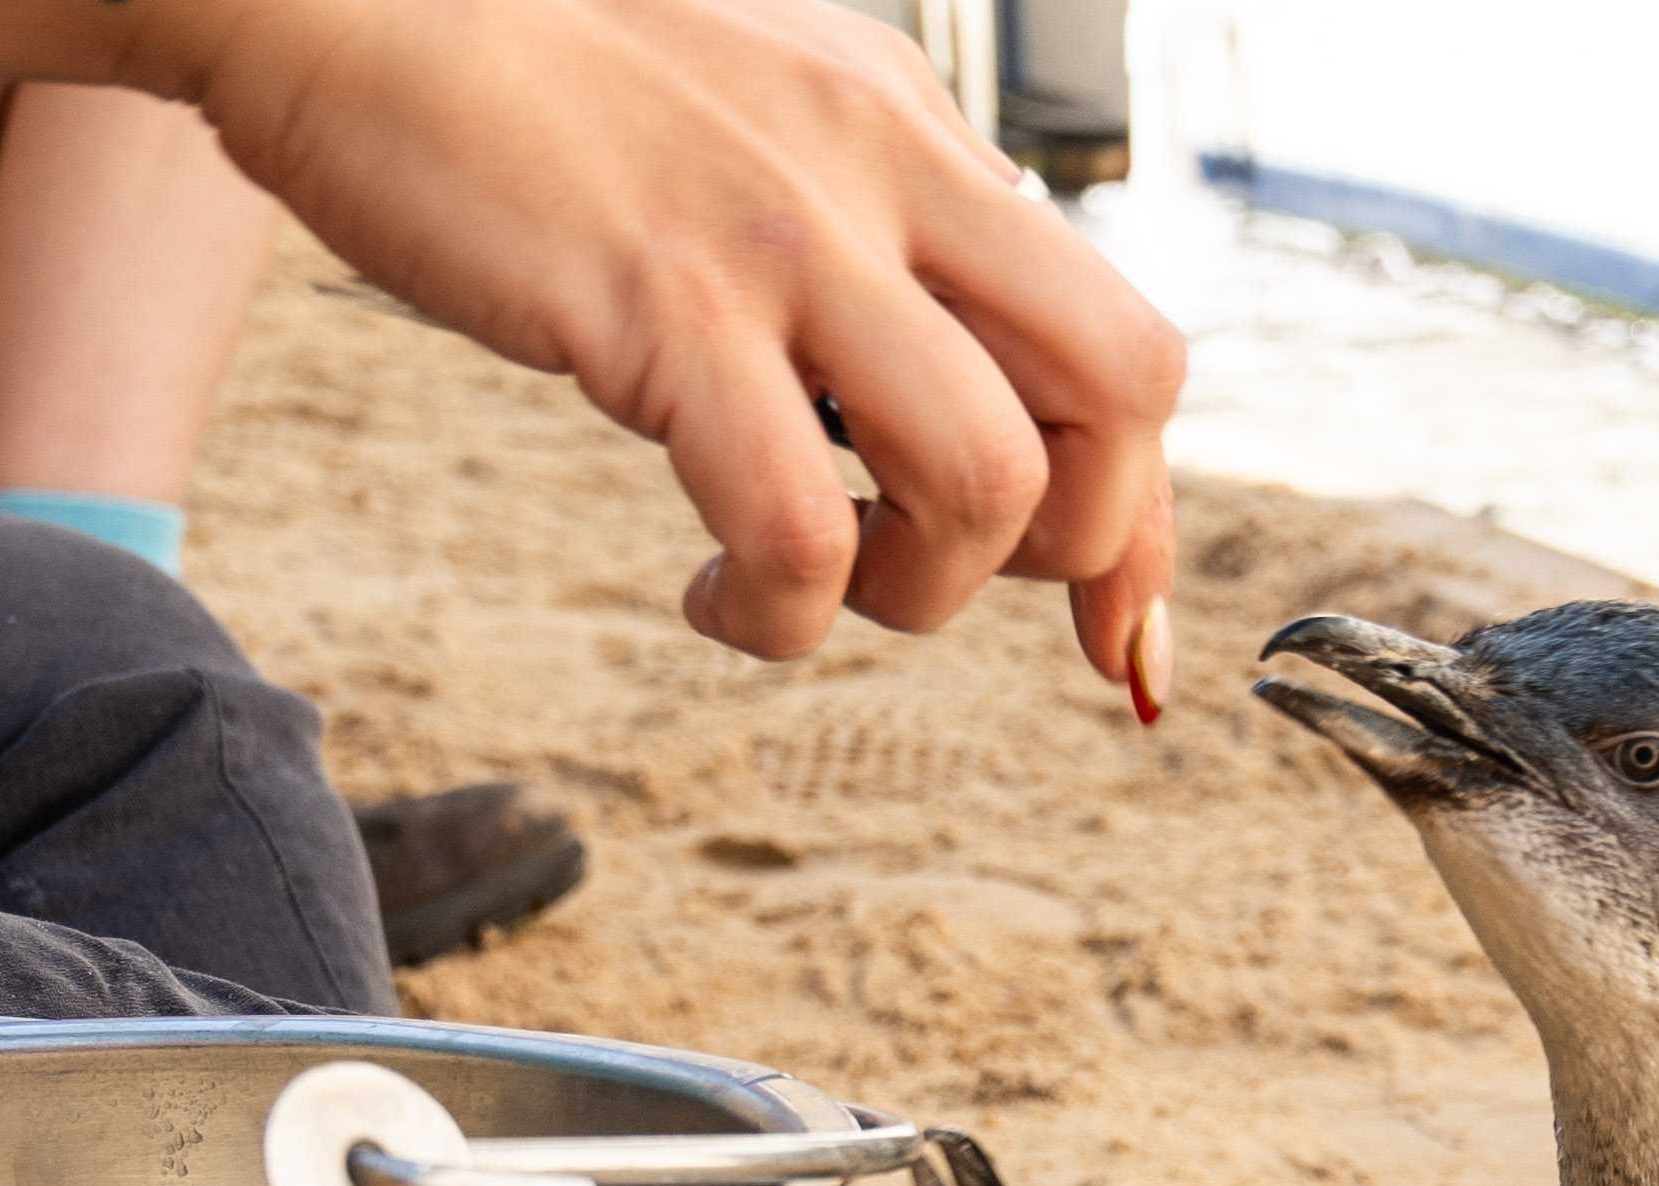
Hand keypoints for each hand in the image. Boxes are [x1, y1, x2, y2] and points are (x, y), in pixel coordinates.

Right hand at [131, 0, 1180, 689]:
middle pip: (1123, 393)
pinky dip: (776, 613)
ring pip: (986, 480)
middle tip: (937, 572)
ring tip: (805, 580)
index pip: (1124, 344)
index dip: (1139, 523)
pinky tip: (714, 594)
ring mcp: (783, 237)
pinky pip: (796, 529)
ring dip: (915, 593)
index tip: (1114, 637)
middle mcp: (884, 170)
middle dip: (1072, 543)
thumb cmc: (520, 75)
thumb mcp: (750, 121)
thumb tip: (943, 383)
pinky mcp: (662, 307)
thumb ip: (861, 231)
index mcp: (915, 132)